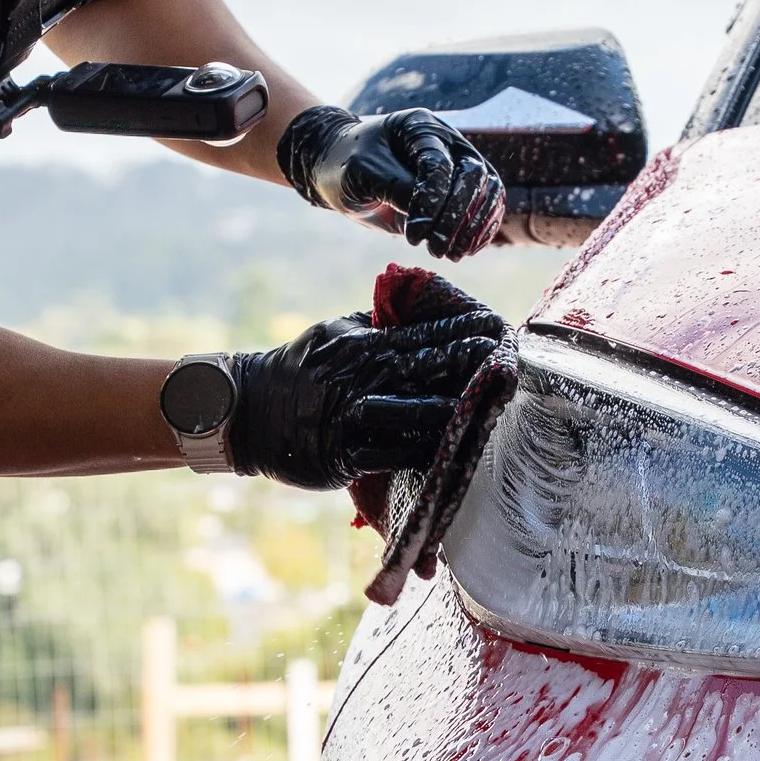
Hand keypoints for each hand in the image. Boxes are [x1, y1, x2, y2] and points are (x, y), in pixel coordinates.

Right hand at [226, 274, 509, 488]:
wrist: (247, 411)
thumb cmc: (301, 370)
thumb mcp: (334, 331)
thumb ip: (376, 323)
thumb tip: (419, 305)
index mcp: (363, 342)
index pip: (425, 331)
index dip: (466, 329)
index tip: (500, 326)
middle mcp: (362, 375)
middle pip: (430, 366)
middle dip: (473, 363)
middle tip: (512, 360)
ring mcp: (354, 415)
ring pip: (418, 412)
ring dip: (459, 408)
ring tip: (494, 404)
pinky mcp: (346, 453)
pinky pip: (397, 455)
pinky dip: (429, 451)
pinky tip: (459, 449)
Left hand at [276, 103, 504, 260]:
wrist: (340, 171)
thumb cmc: (345, 164)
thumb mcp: (362, 172)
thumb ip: (396, 187)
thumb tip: (432, 215)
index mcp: (420, 127)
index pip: (440, 164)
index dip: (432, 202)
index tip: (414, 235)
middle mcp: (446, 143)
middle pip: (473, 177)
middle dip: (457, 218)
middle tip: (435, 249)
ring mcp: (455, 166)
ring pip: (487, 192)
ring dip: (473, 228)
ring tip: (451, 255)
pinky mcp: (456, 191)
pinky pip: (485, 208)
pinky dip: (479, 231)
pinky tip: (463, 251)